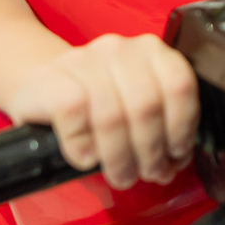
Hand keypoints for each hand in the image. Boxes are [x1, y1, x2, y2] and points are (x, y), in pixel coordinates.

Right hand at [7, 34, 199, 189]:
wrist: (41, 86)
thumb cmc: (96, 104)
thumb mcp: (137, 106)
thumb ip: (162, 126)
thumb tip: (174, 163)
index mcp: (151, 51)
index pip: (179, 85)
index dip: (182, 127)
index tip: (176, 154)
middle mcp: (119, 49)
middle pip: (146, 106)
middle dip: (151, 152)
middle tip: (148, 174)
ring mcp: (84, 61)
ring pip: (111, 117)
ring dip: (119, 159)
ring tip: (122, 175)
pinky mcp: (53, 79)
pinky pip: (74, 116)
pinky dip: (83, 147)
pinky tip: (86, 158)